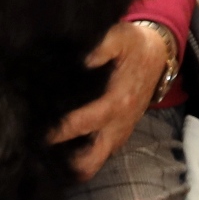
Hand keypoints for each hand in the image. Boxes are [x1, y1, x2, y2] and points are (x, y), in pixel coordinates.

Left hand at [48, 22, 170, 178]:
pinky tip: (64, 146)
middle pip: (91, 160)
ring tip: (48, 154)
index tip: (38, 132)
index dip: (60, 130)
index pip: (84, 124)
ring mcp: (120, 132)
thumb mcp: (123, 36)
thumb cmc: (136, 46)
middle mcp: (119, 124)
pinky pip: (100, 154)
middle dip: (66, 163)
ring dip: (74, 161)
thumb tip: (83, 59)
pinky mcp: (120, 134)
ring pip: (95, 162)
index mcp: (117, 102)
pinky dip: (83, 155)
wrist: (160, 56)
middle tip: (41, 152)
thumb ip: (104, 45)